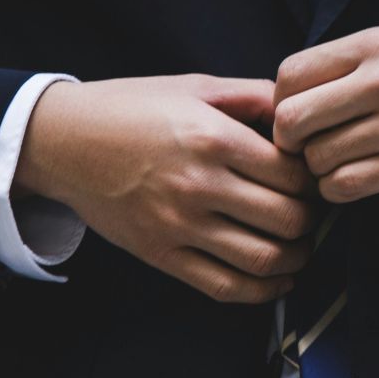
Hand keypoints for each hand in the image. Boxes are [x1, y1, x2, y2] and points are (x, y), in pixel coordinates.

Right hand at [14, 74, 318, 302]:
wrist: (64, 141)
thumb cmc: (132, 107)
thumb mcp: (195, 86)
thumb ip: (253, 96)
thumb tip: (301, 111)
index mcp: (213, 138)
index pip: (293, 174)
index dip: (315, 179)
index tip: (314, 177)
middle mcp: (199, 185)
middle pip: (288, 219)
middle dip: (311, 219)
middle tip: (312, 211)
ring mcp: (179, 225)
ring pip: (263, 259)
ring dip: (296, 258)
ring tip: (300, 245)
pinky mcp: (161, 254)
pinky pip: (224, 286)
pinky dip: (263, 291)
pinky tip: (277, 279)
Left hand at [272, 24, 378, 202]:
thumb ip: (355, 64)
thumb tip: (297, 96)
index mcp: (374, 44)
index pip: (289, 75)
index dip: (281, 102)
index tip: (299, 115)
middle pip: (291, 121)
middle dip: (290, 142)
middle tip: (308, 148)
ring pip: (318, 160)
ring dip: (318, 170)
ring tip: (340, 163)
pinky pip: (349, 186)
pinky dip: (340, 190)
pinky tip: (357, 180)